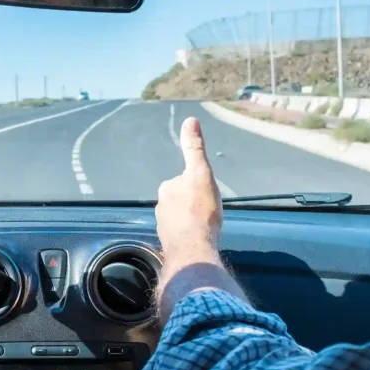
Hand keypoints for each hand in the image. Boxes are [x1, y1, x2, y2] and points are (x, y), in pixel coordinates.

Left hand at [155, 117, 245, 319]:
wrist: (194, 248)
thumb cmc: (200, 210)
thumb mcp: (201, 174)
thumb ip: (194, 149)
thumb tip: (190, 121)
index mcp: (167, 189)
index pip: (184, 182)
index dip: (198, 187)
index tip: (207, 197)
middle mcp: (160, 207)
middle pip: (181, 200)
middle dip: (193, 205)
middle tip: (209, 213)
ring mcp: (163, 226)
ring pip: (180, 219)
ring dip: (191, 222)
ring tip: (205, 229)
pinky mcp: (169, 244)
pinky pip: (180, 235)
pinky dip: (189, 236)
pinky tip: (199, 242)